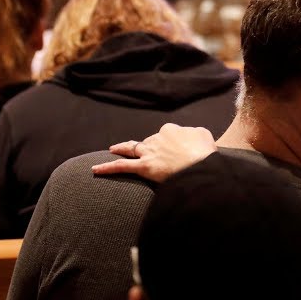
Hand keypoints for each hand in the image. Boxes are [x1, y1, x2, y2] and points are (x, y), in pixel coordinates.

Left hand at [90, 122, 218, 182]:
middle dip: (148, 149)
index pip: (166, 135)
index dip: (169, 144)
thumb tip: (190, 138)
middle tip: (152, 157)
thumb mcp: (204, 136)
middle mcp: (157, 138)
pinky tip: (95, 169)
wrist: (202, 165)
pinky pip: (122, 167)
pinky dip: (108, 168)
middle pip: (148, 142)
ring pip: (131, 149)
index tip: (174, 151)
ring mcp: (149, 152)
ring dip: (122, 149)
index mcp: (171, 130)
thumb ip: (194, 134)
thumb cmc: (205, 153)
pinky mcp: (144, 167)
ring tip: (113, 149)